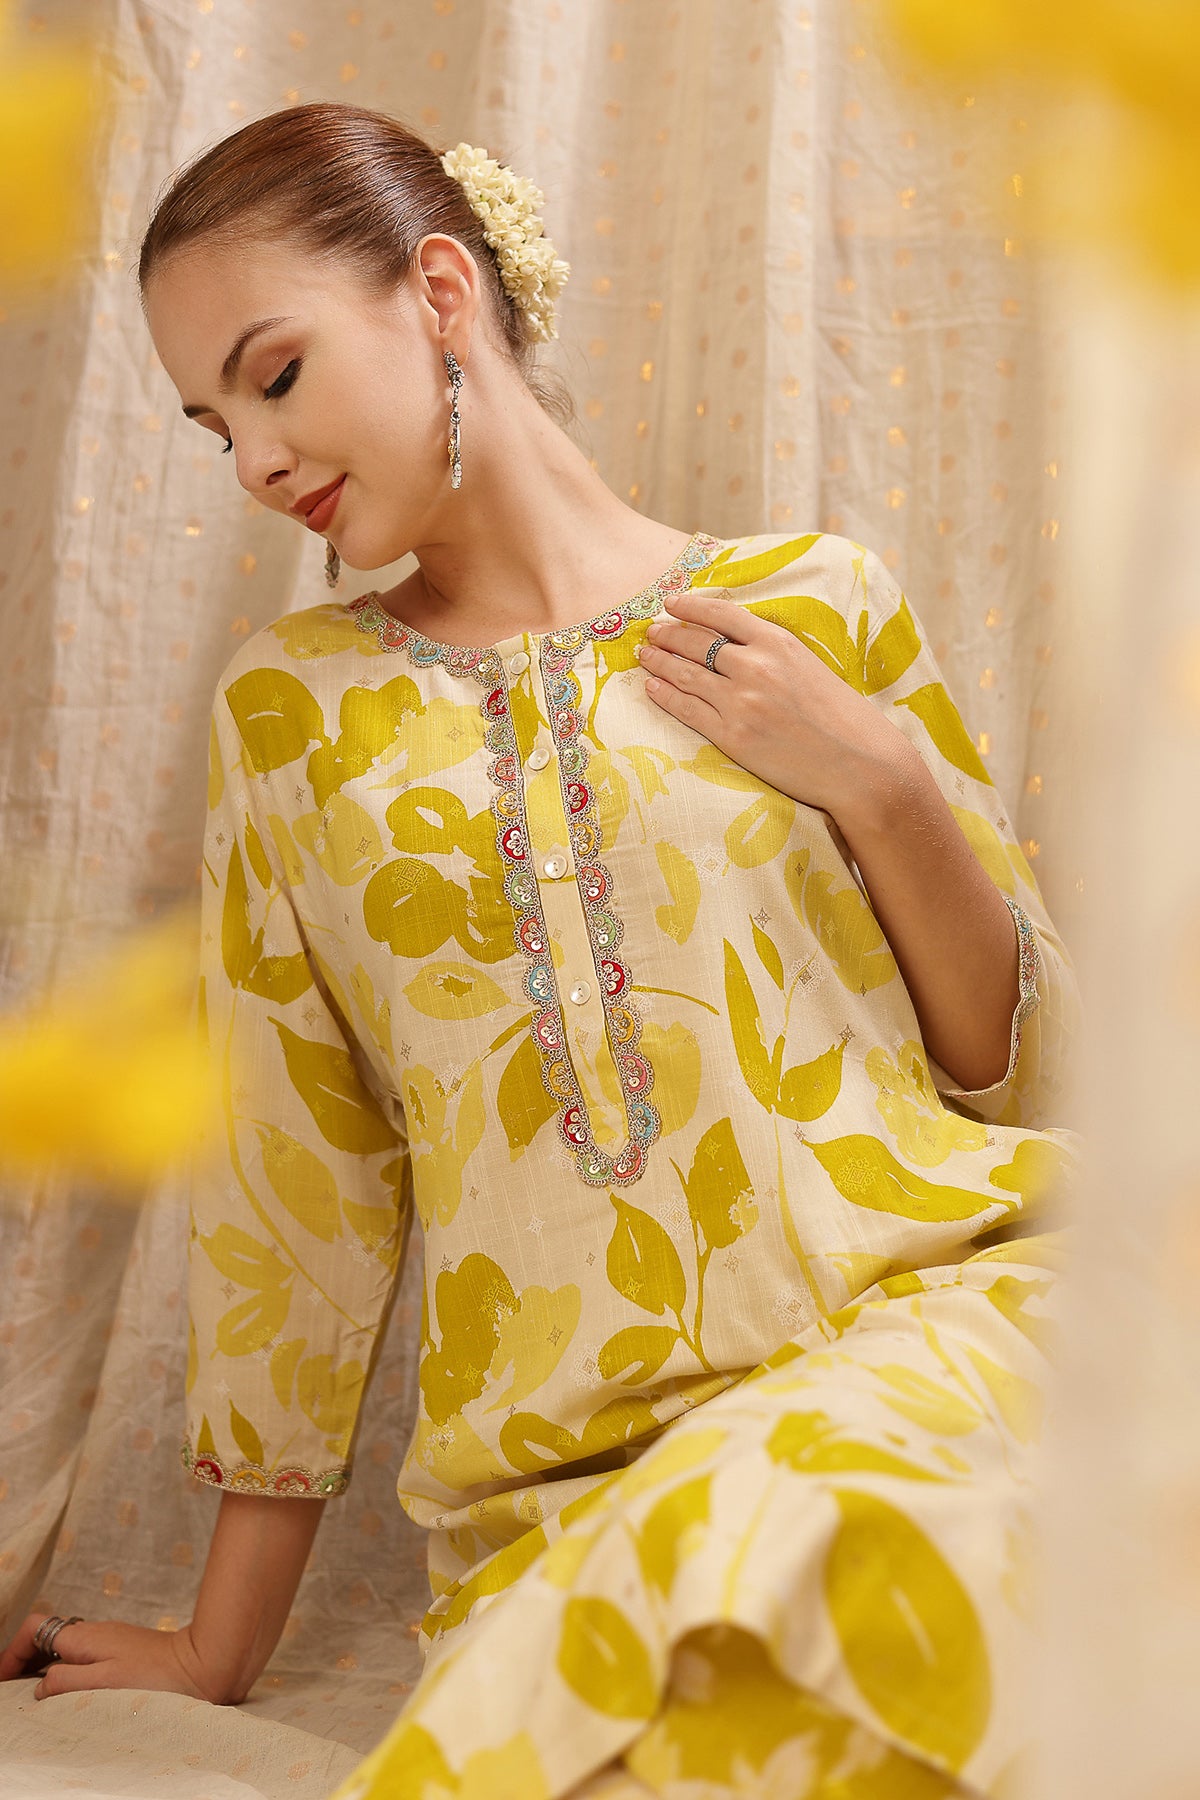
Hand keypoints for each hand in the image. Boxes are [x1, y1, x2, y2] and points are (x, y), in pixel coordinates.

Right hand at [0, 1611, 224, 1702]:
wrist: (203, 1666)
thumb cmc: (157, 1677)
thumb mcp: (103, 1684)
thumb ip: (65, 1681)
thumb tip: (37, 1686)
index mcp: (84, 1636)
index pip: (34, 1629)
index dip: (11, 1653)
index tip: (3, 1681)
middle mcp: (94, 1632)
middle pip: (46, 1638)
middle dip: (24, 1662)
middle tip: (14, 1694)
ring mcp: (110, 1641)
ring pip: (65, 1649)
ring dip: (46, 1669)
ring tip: (38, 1701)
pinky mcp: (124, 1652)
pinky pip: (84, 1658)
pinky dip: (68, 1672)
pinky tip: (72, 1696)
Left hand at [637, 587, 905, 821]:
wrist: (860, 763)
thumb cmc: (841, 718)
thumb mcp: (810, 667)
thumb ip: (774, 652)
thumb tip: (735, 644)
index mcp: (779, 643)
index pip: (722, 614)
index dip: (691, 605)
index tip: (672, 602)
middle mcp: (756, 666)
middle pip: (696, 642)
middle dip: (668, 634)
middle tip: (651, 632)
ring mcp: (741, 702)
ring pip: (686, 674)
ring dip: (660, 662)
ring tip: (645, 656)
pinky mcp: (733, 736)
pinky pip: (688, 710)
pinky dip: (665, 696)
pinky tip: (653, 688)